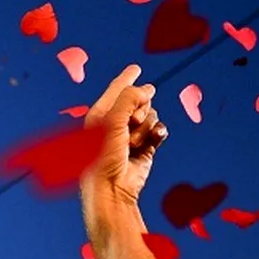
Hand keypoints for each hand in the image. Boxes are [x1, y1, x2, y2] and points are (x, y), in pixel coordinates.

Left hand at [80, 65, 165, 258]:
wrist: (112, 189)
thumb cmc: (103, 156)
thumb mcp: (112, 121)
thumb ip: (129, 99)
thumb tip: (147, 89)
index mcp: (100, 114)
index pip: (116, 90)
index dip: (127, 78)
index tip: (136, 68)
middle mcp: (115, 123)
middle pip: (139, 100)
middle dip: (139, 109)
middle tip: (131, 124)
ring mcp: (131, 135)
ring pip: (151, 115)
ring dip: (145, 127)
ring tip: (133, 144)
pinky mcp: (146, 148)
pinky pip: (159, 130)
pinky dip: (157, 134)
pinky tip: (152, 141)